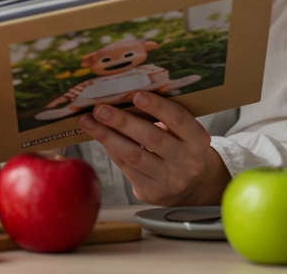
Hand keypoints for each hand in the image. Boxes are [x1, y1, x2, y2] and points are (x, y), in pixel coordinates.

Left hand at [77, 92, 229, 205]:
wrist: (189, 187)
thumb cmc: (179, 147)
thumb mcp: (182, 132)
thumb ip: (162, 117)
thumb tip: (123, 95)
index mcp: (198, 140)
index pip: (178, 119)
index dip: (157, 107)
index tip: (136, 94)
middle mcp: (187, 162)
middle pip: (151, 138)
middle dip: (122, 121)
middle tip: (100, 108)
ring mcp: (170, 180)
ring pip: (133, 155)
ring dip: (107, 136)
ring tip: (88, 121)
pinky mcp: (152, 192)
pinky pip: (126, 168)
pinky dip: (110, 149)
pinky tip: (99, 136)